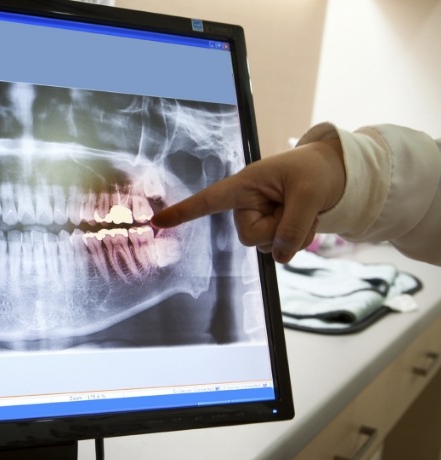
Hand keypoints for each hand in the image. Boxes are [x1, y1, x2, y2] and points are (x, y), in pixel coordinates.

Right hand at [151, 139, 345, 262]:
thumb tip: (279, 256)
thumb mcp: (310, 194)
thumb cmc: (315, 171)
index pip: (208, 200)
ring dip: (293, 234)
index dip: (183, 211)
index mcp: (244, 185)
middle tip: (299, 206)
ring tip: (306, 209)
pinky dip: (299, 239)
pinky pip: (280, 250)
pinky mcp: (271, 231)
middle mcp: (246, 205)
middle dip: (279, 229)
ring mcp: (258, 219)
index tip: (156, 221)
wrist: (334, 174)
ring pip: (267, 247)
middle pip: (251, 237)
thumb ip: (293, 226)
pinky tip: (307, 220)